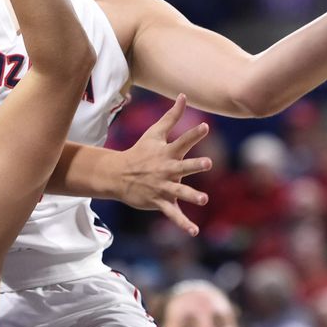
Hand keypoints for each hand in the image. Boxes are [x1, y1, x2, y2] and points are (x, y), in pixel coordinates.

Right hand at [112, 94, 211, 235]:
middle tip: (208, 162)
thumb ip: (172, 116)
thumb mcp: (154, 133)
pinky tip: (194, 231)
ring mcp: (162, 187)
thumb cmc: (140, 151)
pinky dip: (183, 223)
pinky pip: (173, 214)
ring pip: (179, 192)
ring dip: (191, 195)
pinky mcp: (160, 201)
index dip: (194, 134)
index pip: (182, 141)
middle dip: (195, 165)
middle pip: (183, 166)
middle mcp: (166, 170)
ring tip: (203, 199)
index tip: (205, 127)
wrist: (118, 175)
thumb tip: (183, 95)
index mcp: (167, 153)